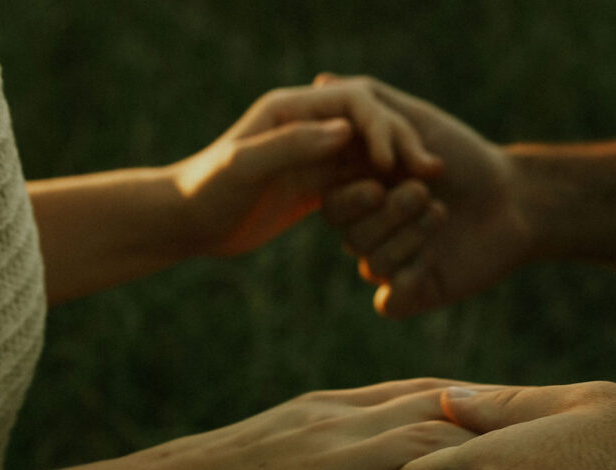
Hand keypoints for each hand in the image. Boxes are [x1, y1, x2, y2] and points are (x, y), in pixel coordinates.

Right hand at [134, 379, 501, 469]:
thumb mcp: (274, 446)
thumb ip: (322, 443)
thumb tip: (357, 462)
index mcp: (330, 407)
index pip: (423, 390)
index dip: (480, 401)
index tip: (525, 415)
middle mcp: (343, 426)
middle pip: (447, 413)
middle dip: (509, 429)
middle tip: (565, 452)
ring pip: (437, 462)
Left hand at [171, 82, 444, 259]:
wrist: (184, 222)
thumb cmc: (205, 191)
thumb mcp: (244, 167)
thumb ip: (292, 145)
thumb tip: (345, 131)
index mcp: (291, 108)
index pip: (353, 102)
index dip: (381, 126)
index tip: (397, 160)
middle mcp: (307, 125)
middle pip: (370, 125)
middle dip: (401, 145)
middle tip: (431, 174)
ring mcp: (313, 155)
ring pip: (370, 155)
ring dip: (399, 172)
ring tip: (428, 192)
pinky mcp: (315, 185)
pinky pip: (359, 183)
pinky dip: (384, 193)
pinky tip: (406, 213)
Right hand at [315, 75, 535, 317]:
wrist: (515, 196)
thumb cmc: (464, 156)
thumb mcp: (415, 120)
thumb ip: (370, 105)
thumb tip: (322, 83)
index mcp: (362, 195)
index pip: (331, 205)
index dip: (353, 196)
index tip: (385, 174)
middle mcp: (371, 231)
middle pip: (349, 236)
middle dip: (389, 212)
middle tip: (425, 192)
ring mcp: (391, 264)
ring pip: (371, 265)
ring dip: (409, 237)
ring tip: (443, 213)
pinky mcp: (414, 294)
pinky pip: (389, 302)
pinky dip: (407, 282)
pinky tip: (435, 259)